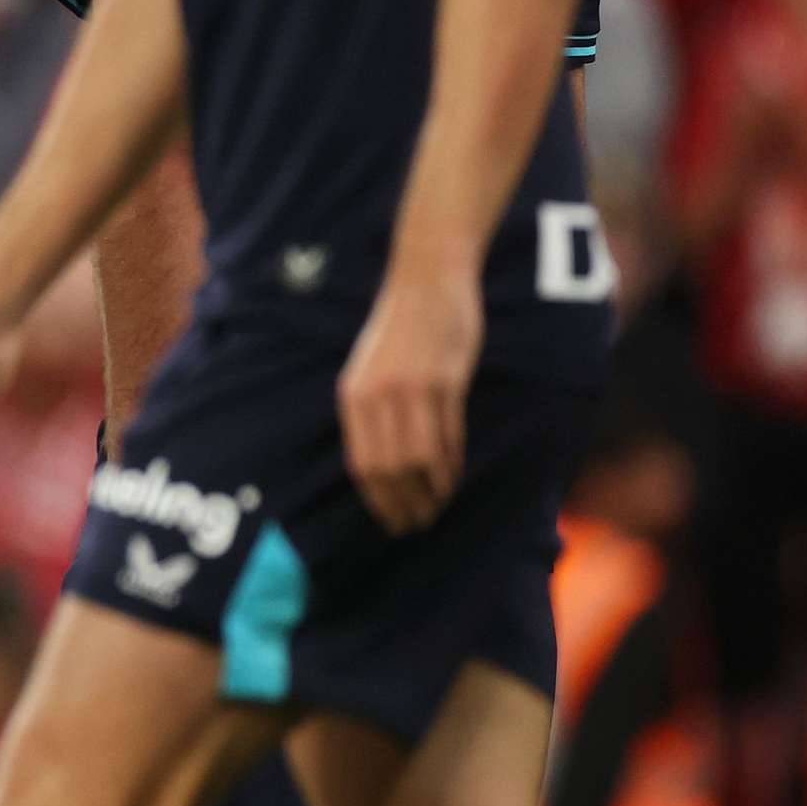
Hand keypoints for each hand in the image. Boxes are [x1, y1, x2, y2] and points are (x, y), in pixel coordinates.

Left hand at [337, 263, 478, 532]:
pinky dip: (450, 462)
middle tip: (418, 522)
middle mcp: (377, 397)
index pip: (362, 464)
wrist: (427, 282)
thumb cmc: (401, 330)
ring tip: (438, 504)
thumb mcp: (371, 371)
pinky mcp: (445, 381)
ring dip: (431, 488)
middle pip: (390, 469)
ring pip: (421, 458)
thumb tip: (381, 463)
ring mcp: (412, 389)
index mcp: (353, 397)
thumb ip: (373, 411)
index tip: (391, 519)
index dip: (377, 499)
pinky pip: (448, 435)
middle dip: (404, 502)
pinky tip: (452, 476)